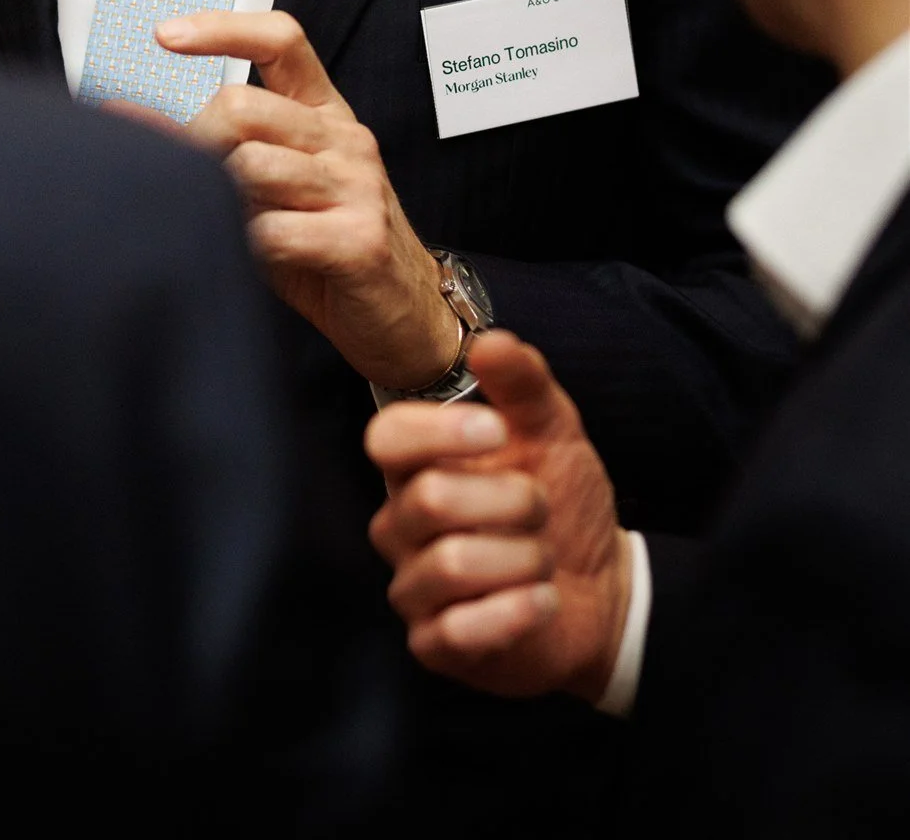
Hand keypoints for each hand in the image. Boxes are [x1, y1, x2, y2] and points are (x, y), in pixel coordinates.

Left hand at [156, 11, 461, 391]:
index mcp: (325, 114)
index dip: (221, 28)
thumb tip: (128, 118)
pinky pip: (273, 230)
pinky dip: (242, 247)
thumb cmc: (326, 251)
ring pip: (251, 165)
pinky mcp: (359, 240)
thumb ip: (219, 150)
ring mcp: (357, 186)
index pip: (280, 39)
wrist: (404, 317)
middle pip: (242, 105)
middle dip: (193, 145)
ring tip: (216, 228)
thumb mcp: (274, 188)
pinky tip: (242, 260)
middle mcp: (344, 139)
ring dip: (215, 200)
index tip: (166, 35)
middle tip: (181, 188)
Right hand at [366, 330, 631, 700]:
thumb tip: (489, 343)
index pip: (387, 437)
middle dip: (510, 500)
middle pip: (430, 499)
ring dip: (523, 559)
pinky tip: (543, 601)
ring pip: (452, 564)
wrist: (601, 590)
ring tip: (544, 561)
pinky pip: (459, 630)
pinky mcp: (433, 645)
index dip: (440, 432)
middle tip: (541, 506)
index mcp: (417, 465)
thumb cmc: (561, 501)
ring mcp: (413, 586)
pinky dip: (516, 612)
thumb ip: (523, 382)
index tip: (498, 431)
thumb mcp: (554, 431)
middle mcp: (401, 523)